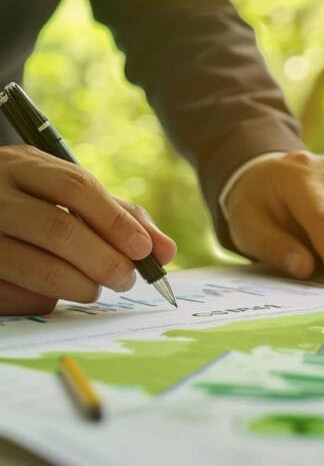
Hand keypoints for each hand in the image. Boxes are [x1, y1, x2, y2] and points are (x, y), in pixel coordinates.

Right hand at [0, 145, 175, 315]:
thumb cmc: (31, 201)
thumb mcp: (64, 192)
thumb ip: (118, 215)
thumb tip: (166, 250)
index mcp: (22, 165)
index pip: (76, 187)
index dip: (115, 221)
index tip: (143, 249)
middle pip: (58, 228)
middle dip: (104, 260)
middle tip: (127, 278)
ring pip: (37, 268)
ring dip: (80, 286)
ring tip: (97, 288)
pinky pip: (17, 295)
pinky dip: (46, 300)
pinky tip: (56, 293)